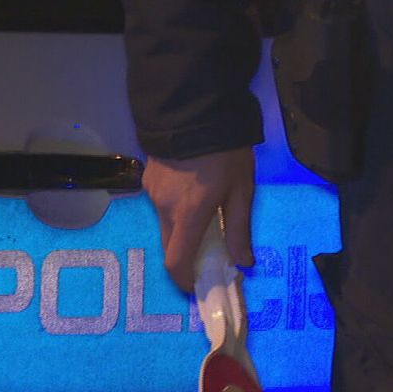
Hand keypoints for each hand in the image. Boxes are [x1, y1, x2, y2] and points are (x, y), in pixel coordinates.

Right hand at [141, 148, 254, 292]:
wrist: (195, 107)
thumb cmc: (224, 151)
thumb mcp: (241, 190)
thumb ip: (239, 229)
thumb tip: (244, 262)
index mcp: (187, 215)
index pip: (176, 262)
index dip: (184, 280)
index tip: (196, 284)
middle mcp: (163, 208)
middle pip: (169, 245)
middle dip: (186, 255)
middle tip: (208, 252)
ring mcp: (152, 192)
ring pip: (165, 223)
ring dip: (182, 228)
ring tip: (204, 213)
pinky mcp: (148, 177)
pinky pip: (161, 203)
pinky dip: (175, 208)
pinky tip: (191, 191)